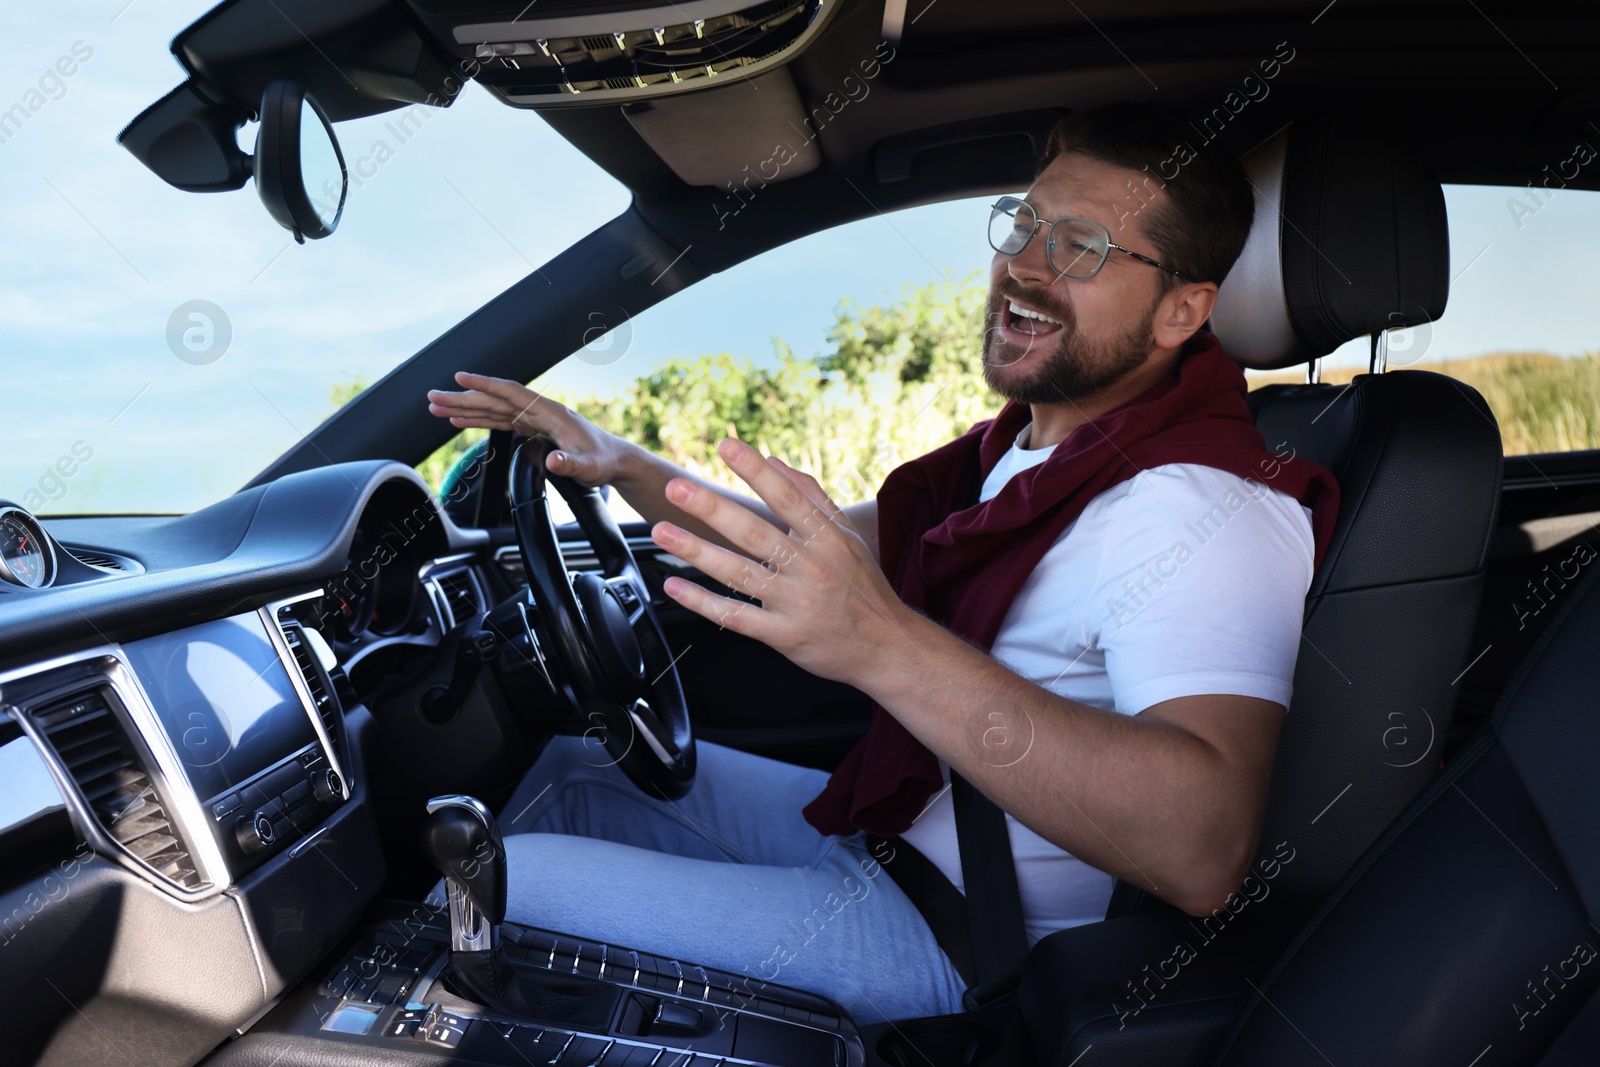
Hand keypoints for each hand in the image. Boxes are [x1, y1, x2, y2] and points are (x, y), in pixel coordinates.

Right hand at [425, 372, 627, 485]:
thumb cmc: (603, 461)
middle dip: (462, 398)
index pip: (511, 392)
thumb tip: (553, 462)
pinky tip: (459, 421)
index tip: (460, 377)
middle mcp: (539, 412)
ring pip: (492, 410)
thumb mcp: (588, 468)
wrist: (615, 462)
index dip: (485, 384)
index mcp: (550, 412)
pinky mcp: (531, 430)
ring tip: (436, 408)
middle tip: (432, 398)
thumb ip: (570, 465)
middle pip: (494, 400)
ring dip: (464, 408)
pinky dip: (477, 420)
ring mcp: (533, 420)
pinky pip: (498, 421)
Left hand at [649, 437, 907, 687]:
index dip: (755, 470)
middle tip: (677, 488)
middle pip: (755, 533)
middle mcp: (811, 568)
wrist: (889, 647)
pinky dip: (703, 602)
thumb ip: (813, 497)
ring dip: (696, 551)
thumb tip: (775, 462)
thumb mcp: (848, 537)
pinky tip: (675, 588)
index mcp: (828, 539)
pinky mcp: (784, 635)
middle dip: (712, 509)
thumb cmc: (865, 589)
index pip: (786, 497)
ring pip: (738, 574)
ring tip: (662, 532)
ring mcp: (796, 603)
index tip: (726, 446)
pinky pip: (736, 617)